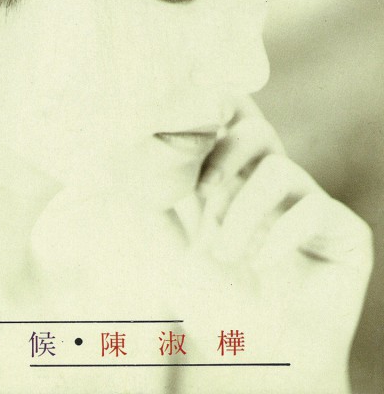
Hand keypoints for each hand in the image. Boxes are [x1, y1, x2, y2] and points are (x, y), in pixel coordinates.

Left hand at [174, 97, 372, 392]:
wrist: (260, 358)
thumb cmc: (213, 301)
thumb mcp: (168, 251)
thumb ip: (150, 207)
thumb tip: (120, 167)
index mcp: (236, 177)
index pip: (230, 120)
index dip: (215, 105)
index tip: (190, 116)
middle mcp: (272, 182)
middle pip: (255, 128)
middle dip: (222, 154)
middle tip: (202, 191)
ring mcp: (309, 202)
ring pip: (278, 167)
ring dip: (242, 212)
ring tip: (225, 252)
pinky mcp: (343, 230)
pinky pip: (313, 209)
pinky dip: (278, 237)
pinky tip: (262, 264)